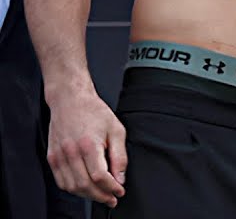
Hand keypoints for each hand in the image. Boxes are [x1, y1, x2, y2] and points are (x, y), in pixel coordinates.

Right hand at [46, 90, 126, 205]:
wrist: (70, 100)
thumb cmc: (95, 112)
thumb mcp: (116, 130)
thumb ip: (119, 157)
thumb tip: (120, 178)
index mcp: (88, 144)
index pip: (99, 176)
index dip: (111, 188)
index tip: (120, 192)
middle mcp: (70, 152)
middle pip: (84, 185)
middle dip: (101, 196)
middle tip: (112, 199)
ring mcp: (58, 155)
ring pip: (71, 186)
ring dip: (87, 195)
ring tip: (101, 195)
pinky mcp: (51, 157)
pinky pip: (60, 181)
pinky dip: (73, 189)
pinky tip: (85, 188)